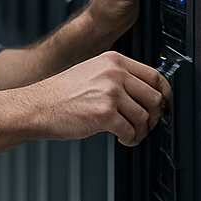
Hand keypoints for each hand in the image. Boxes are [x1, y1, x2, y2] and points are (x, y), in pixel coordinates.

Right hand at [29, 51, 171, 146]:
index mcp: (113, 60)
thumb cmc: (60, 93)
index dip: (165, 94)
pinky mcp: (104, 115)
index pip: (155, 75)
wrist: (36, 106)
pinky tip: (122, 138)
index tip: (164, 105)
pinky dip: (130, 139)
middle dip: (154, 116)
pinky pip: (130, 131)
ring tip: (130, 134)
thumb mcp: (91, 72)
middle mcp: (113, 74)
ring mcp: (109, 93)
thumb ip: (117, 77)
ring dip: (141, 131)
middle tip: (146, 124)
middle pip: (155, 97)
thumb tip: (146, 93)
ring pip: (145, 117)